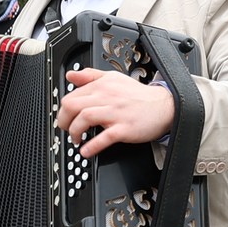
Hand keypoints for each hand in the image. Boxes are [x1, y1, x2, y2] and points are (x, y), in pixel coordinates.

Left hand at [57, 67, 174, 156]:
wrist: (163, 106)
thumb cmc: (138, 95)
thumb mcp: (113, 78)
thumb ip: (91, 75)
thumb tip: (71, 75)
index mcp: (102, 86)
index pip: (71, 96)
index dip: (63, 110)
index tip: (66, 118)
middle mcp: (107, 97)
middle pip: (72, 106)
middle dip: (63, 121)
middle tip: (66, 129)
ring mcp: (116, 113)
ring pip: (84, 119)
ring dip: (74, 132)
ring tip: (76, 139)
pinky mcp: (124, 128)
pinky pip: (104, 137)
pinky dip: (92, 146)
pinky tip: (86, 151)